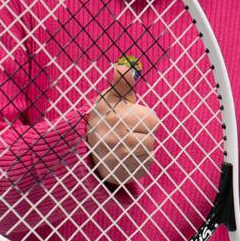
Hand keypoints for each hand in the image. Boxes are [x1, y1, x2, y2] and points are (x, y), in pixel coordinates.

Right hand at [86, 61, 158, 186]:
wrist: (86, 150)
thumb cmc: (106, 118)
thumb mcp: (111, 99)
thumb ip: (121, 83)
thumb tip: (124, 67)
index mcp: (114, 117)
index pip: (153, 121)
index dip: (146, 119)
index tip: (133, 119)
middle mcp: (113, 138)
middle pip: (152, 139)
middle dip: (144, 135)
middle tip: (130, 133)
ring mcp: (116, 158)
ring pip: (149, 153)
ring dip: (143, 150)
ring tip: (128, 145)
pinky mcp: (120, 173)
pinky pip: (144, 167)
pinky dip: (139, 163)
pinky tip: (127, 158)